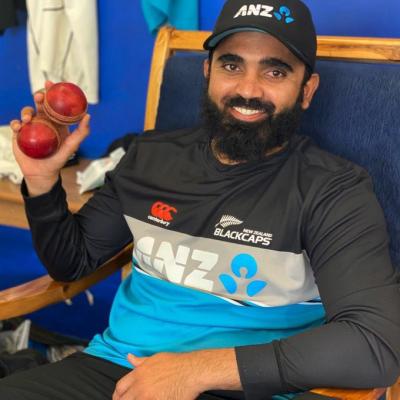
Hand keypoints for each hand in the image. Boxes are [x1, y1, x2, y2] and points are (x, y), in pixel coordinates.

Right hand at [9, 81, 89, 195]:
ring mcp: (31, 127)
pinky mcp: (19, 134)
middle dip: (38, 96)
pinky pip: (15, 125)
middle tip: (39, 96)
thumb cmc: (58, 159)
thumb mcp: (72, 146)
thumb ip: (81, 133)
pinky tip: (19, 127)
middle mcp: (43, 121)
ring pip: (27, 112)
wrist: (42, 173)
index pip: (54, 104)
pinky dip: (15, 123)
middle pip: (39, 104)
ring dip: (26, 111)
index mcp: (56, 121)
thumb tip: (88, 116)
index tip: (51, 83)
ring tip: (28, 119)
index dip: (52, 92)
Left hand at [112, 348, 241, 399]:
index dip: (118, 395)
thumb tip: (129, 357)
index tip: (119, 398)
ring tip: (144, 398)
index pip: (120, 387)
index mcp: (139, 373)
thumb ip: (140, 361)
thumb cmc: (176, 363)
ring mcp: (149, 397)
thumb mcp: (155, 358)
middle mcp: (141, 386)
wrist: (192, 370)